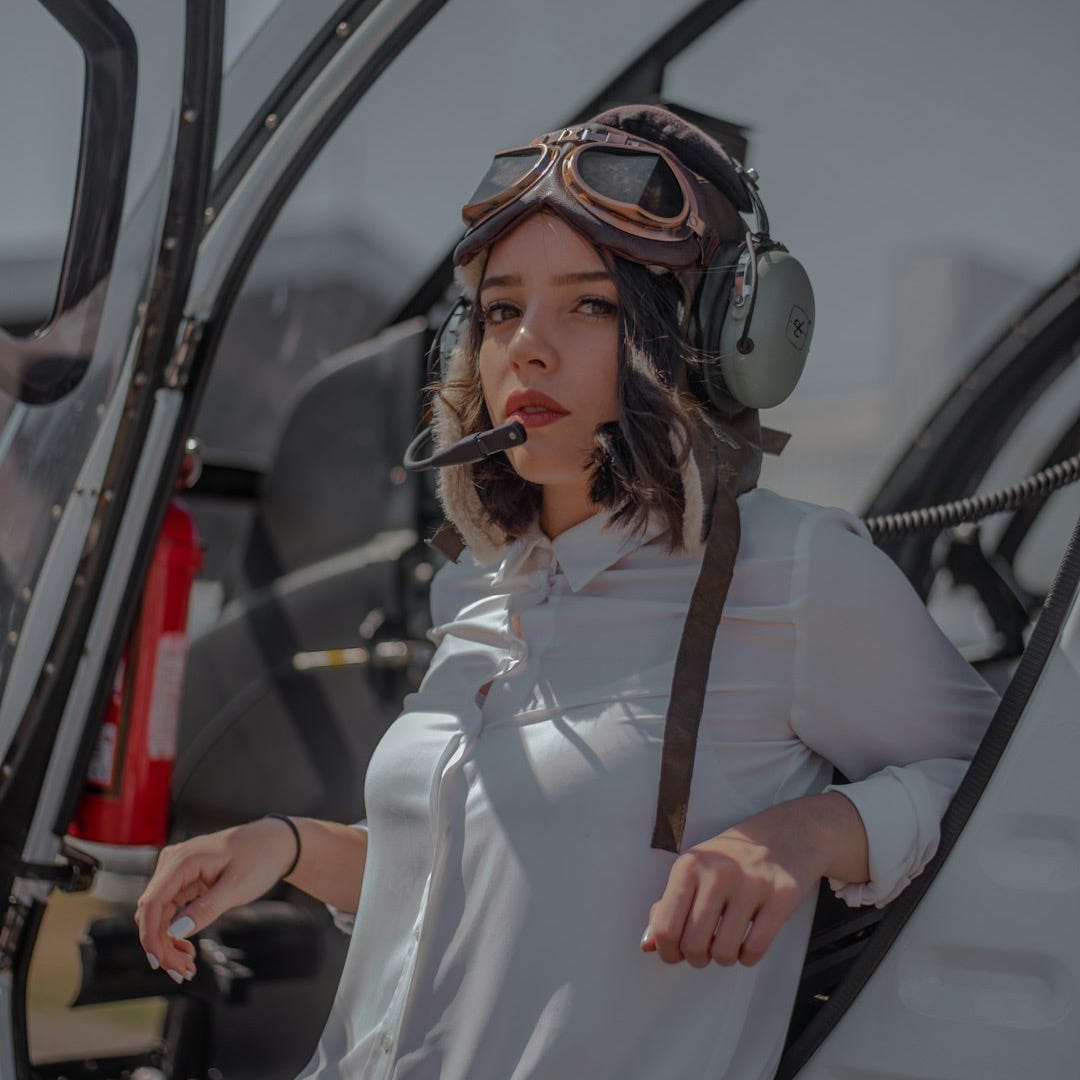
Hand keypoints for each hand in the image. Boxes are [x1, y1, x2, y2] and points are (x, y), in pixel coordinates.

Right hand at [134, 817, 296, 982]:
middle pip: (153, 913)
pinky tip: (187, 949)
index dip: (150, 935)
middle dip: (162, 945)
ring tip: (188, 966)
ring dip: (168, 943)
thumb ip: (206, 908)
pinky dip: (176, 933)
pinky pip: (170, 912)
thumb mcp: (237, 886)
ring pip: (159, 916)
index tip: (161, 963)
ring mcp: (176, 872)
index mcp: (183, 860)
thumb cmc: (260, 858)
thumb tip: (175, 932)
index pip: (152, 902)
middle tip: (184, 972)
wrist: (275, 842)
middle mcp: (173, 864)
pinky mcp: (183, 881)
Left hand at [641, 793, 866, 967]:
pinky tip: (749, 941)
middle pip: (693, 945)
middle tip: (706, 949)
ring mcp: (751, 884)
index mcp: (689, 866)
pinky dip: (748, 956)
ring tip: (728, 941)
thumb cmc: (733, 857)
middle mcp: (717, 873)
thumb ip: (668, 905)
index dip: (667, 952)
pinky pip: (755, 950)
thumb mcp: (695, 869)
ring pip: (724, 952)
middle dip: (697, 958)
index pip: (665, 927)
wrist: (787, 832)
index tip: (676, 954)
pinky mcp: (781, 896)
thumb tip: (648, 945)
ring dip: (724, 957)